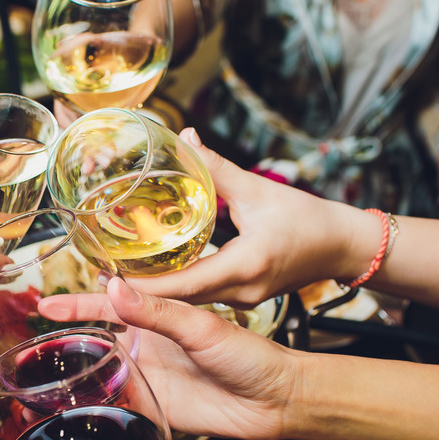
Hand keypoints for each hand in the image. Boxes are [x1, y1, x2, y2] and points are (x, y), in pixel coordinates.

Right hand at [39, 278, 292, 439]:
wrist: (273, 400)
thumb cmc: (249, 355)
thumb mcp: (202, 326)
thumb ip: (159, 310)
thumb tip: (115, 288)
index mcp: (158, 317)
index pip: (107, 306)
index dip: (76, 303)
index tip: (46, 301)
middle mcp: (148, 344)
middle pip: (96, 337)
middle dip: (64, 334)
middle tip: (32, 334)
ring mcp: (147, 375)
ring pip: (100, 368)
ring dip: (73, 368)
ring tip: (40, 368)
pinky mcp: (151, 405)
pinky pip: (114, 401)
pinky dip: (92, 400)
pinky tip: (70, 400)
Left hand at [123, 128, 372, 307]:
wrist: (343, 246)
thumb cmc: (310, 219)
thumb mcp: (258, 190)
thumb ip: (217, 168)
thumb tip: (183, 137)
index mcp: (244, 266)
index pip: (183, 285)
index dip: (143, 285)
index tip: (108, 276)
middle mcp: (240, 291)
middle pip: (176, 300)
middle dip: (136, 291)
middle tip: (95, 274)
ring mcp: (240, 300)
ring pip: (185, 302)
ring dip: (151, 292)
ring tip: (110, 274)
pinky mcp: (241, 297)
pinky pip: (198, 297)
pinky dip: (172, 288)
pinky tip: (148, 274)